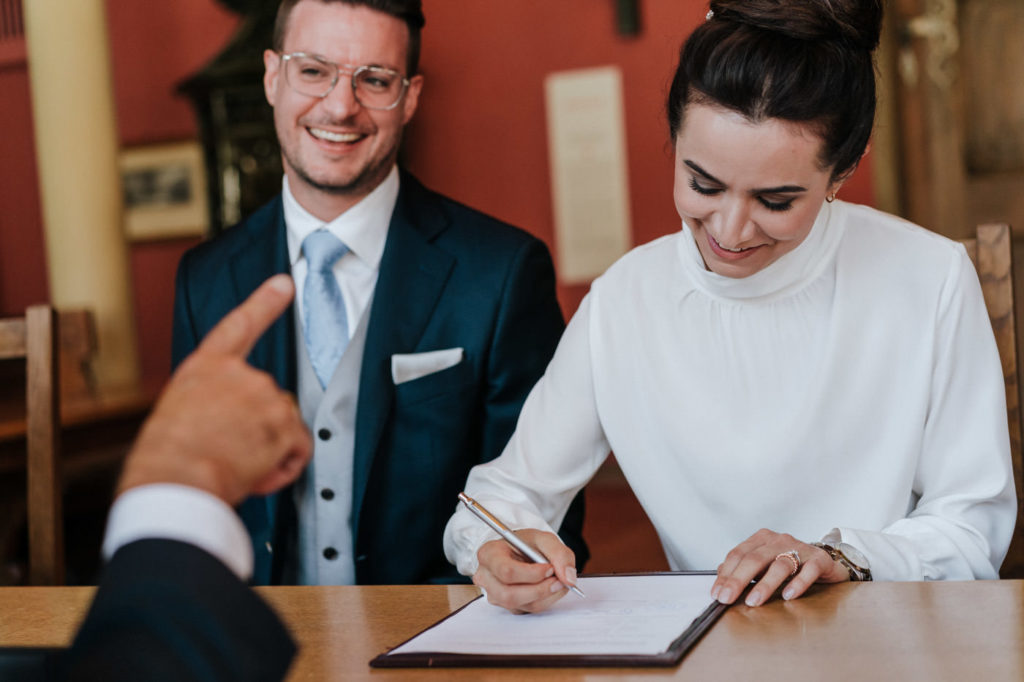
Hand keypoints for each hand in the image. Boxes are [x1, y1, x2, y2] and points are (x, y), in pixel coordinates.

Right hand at [118, 274, 312, 504]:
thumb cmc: (166, 457)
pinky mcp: (284, 423)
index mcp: (206, 367)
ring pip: (283, 425)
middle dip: (256, 427)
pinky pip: (298, 449)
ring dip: (268, 449)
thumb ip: (209, 402)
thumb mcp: (177, 412)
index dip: (265, 302)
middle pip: (267, 398)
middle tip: (227, 451)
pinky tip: (258, 473)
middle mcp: (240, 374)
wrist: (176, 477)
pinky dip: (284, 466)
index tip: (284, 284)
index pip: (239, 325)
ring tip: (235, 465)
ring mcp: (265, 396)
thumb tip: (222, 420)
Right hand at [472, 529, 578, 612]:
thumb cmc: (526, 544)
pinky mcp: (506, 605)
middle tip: (559, 580)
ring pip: (520, 605)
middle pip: (509, 594)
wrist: (521, 551)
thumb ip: (559, 553)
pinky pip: (526, 609)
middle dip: (539, 590)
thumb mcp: (543, 538)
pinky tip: (549, 587)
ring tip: (557, 582)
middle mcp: (486, 577)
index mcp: (489, 554)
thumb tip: (569, 578)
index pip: (506, 571)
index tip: (549, 568)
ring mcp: (494, 594)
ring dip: (544, 596)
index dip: (531, 574)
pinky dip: (544, 600)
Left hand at [712, 528, 849, 606]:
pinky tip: (788, 596)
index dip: (726, 574)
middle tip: (727, 599)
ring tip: (754, 601)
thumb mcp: (764, 566)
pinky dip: (798, 583)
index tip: (717, 594)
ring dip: (765, 585)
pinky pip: (808, 571)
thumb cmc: (790, 565)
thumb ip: (743, 570)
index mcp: (762, 539)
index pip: (738, 554)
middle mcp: (779, 540)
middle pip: (755, 559)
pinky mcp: (819, 560)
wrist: (826, 564)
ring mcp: (800, 548)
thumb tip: (720, 580)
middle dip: (738, 580)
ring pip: (780, 565)